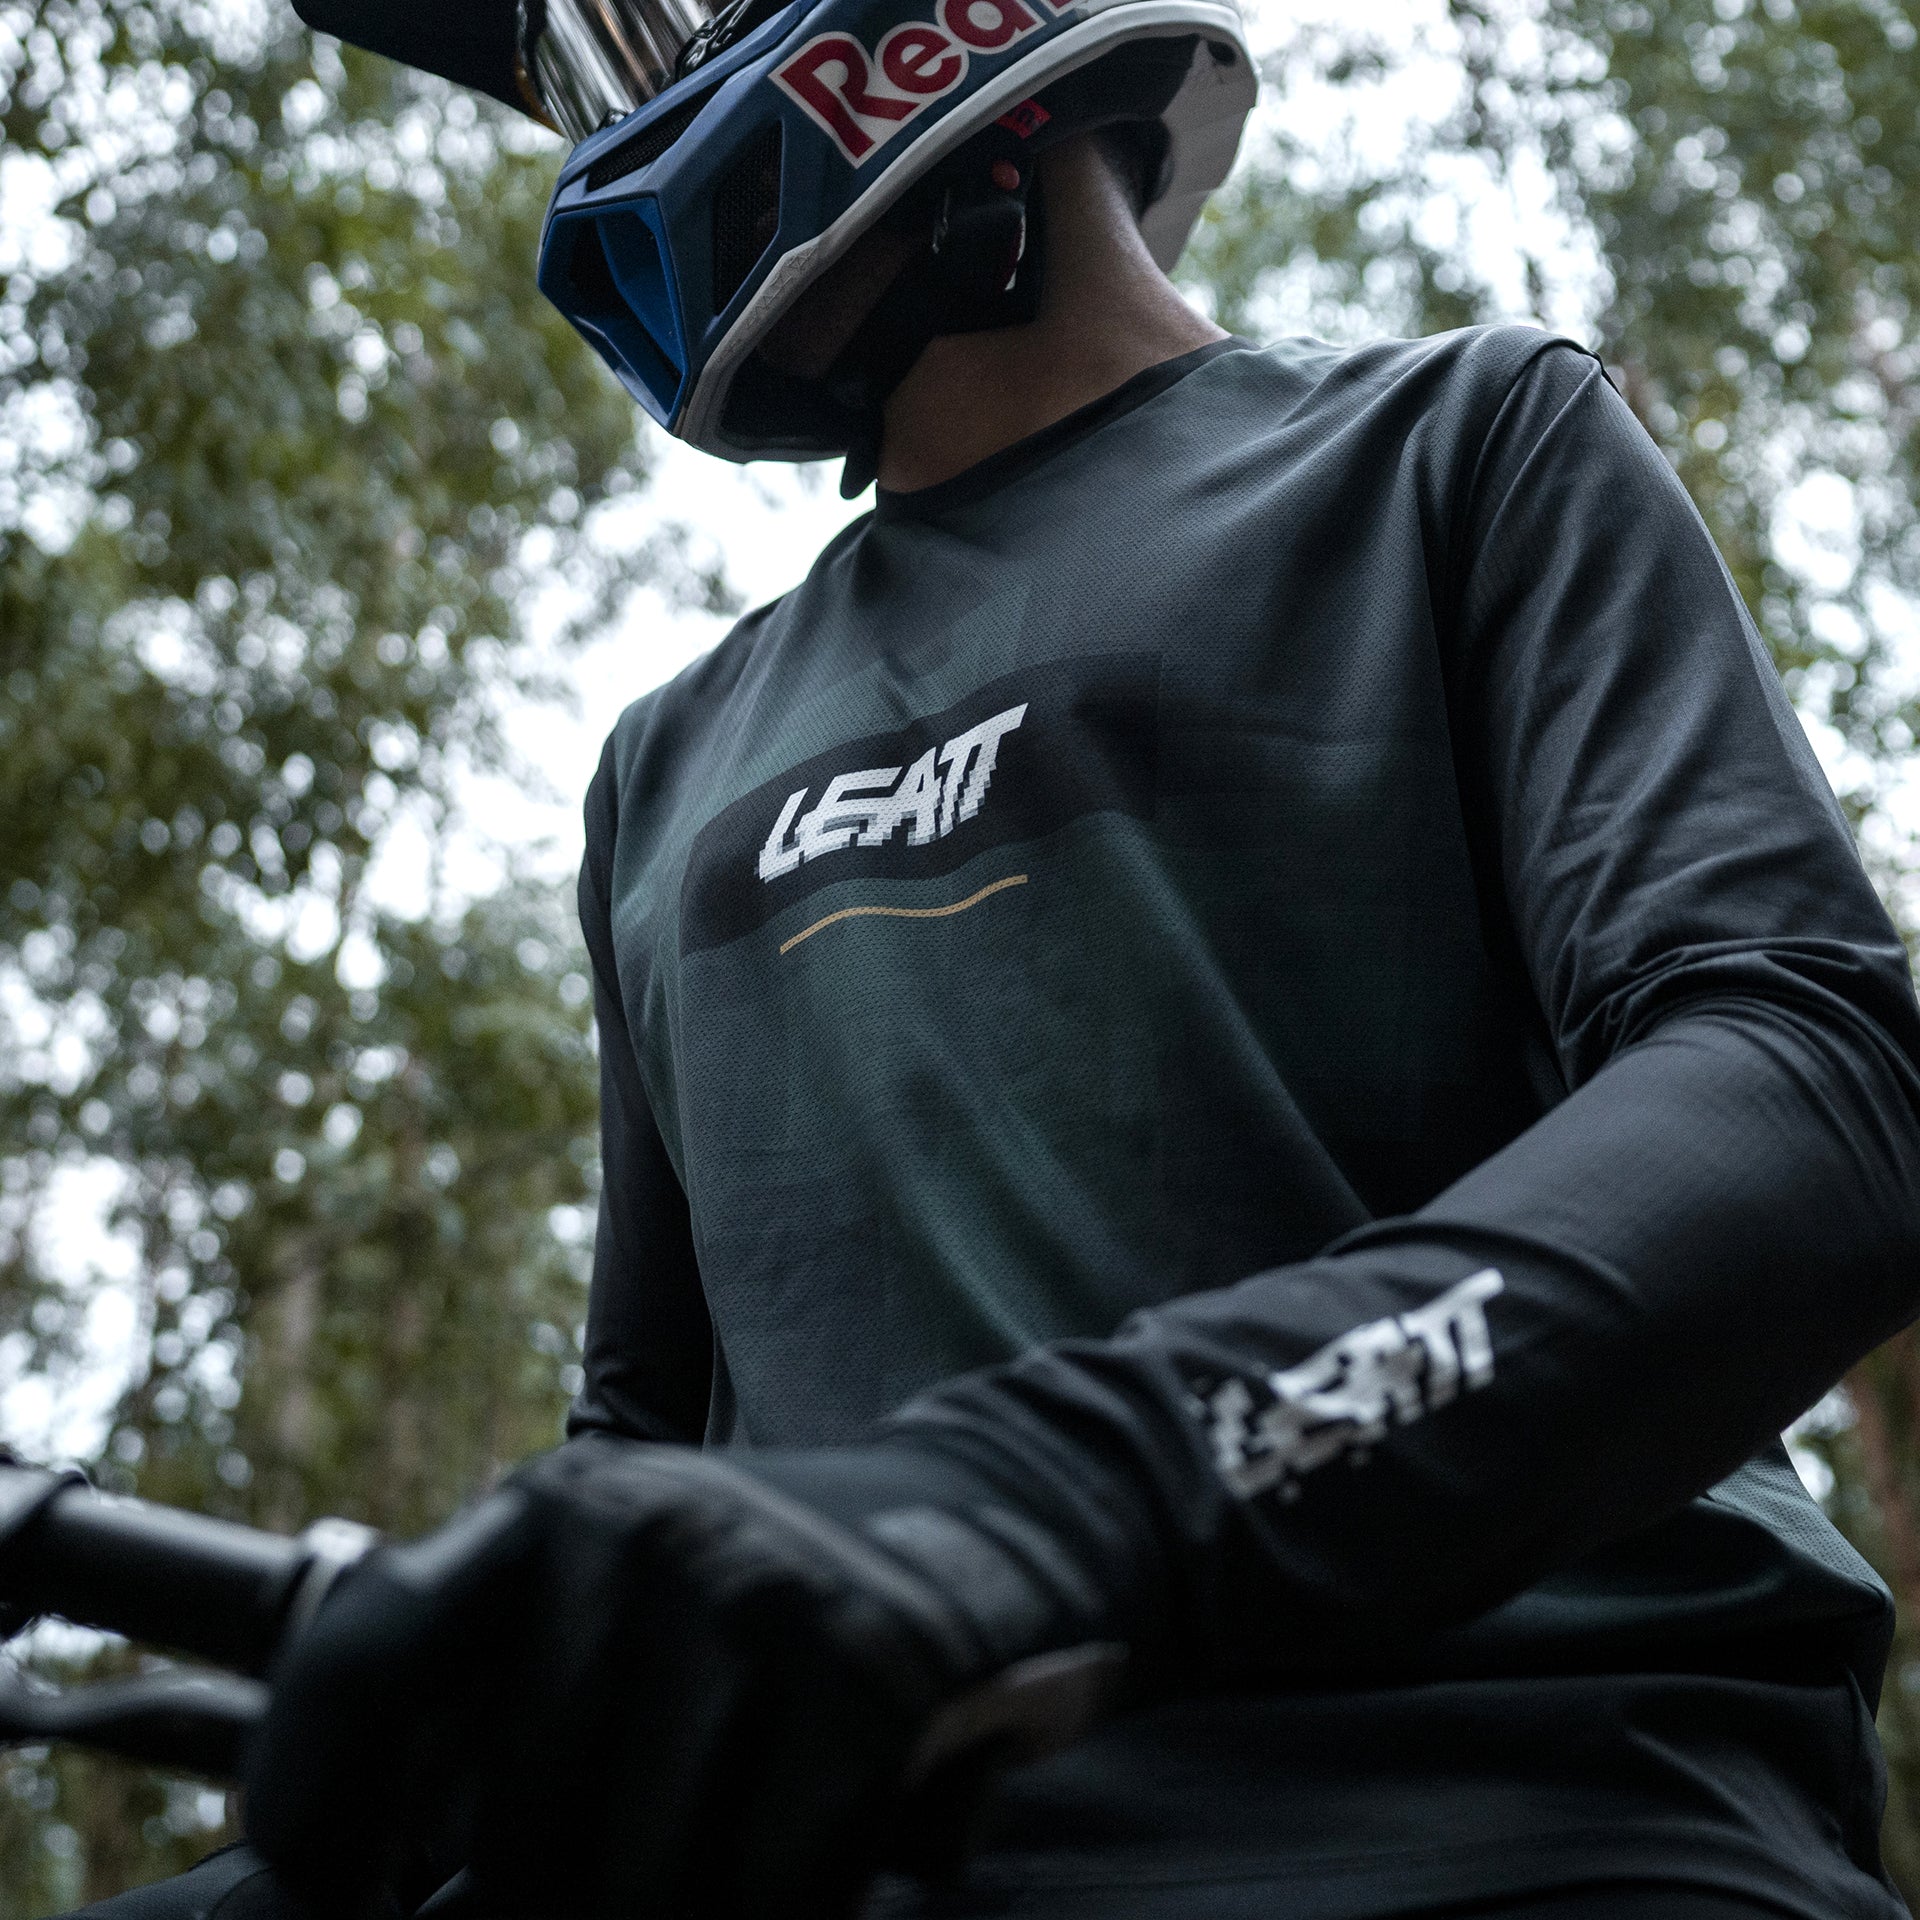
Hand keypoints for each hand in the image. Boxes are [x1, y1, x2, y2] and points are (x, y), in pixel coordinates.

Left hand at [243, 1435, 1120, 1919]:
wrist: (1012, 1506)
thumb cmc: (786, 1593)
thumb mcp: (631, 1591)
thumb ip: (502, 1697)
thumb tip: (366, 1863)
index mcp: (549, 1510)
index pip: (363, 1657)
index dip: (316, 1807)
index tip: (344, 1895)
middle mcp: (632, 1533)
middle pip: (517, 1844)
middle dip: (578, 1901)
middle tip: (660, 1857)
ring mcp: (749, 1595)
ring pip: (639, 1892)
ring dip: (698, 1903)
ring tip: (755, 1834)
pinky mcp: (859, 1670)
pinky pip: (769, 1895)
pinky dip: (796, 1902)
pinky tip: (834, 1840)